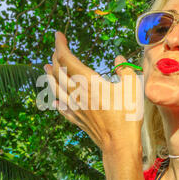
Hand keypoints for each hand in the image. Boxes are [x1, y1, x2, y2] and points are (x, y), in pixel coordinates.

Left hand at [43, 31, 143, 154]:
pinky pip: (61, 107)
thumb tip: (119, 58)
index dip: (59, 45)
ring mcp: (75, 107)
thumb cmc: (127, 116)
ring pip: (56, 88)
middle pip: (58, 72)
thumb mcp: (132, 87)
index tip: (57, 34)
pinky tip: (55, 99)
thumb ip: (125, 70)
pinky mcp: (77, 119)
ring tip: (45, 68)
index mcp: (88, 82)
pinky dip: (56, 99)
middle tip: (55, 49)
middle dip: (55, 58)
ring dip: (50, 76)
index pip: (66, 58)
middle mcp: (77, 93)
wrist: (119, 145)